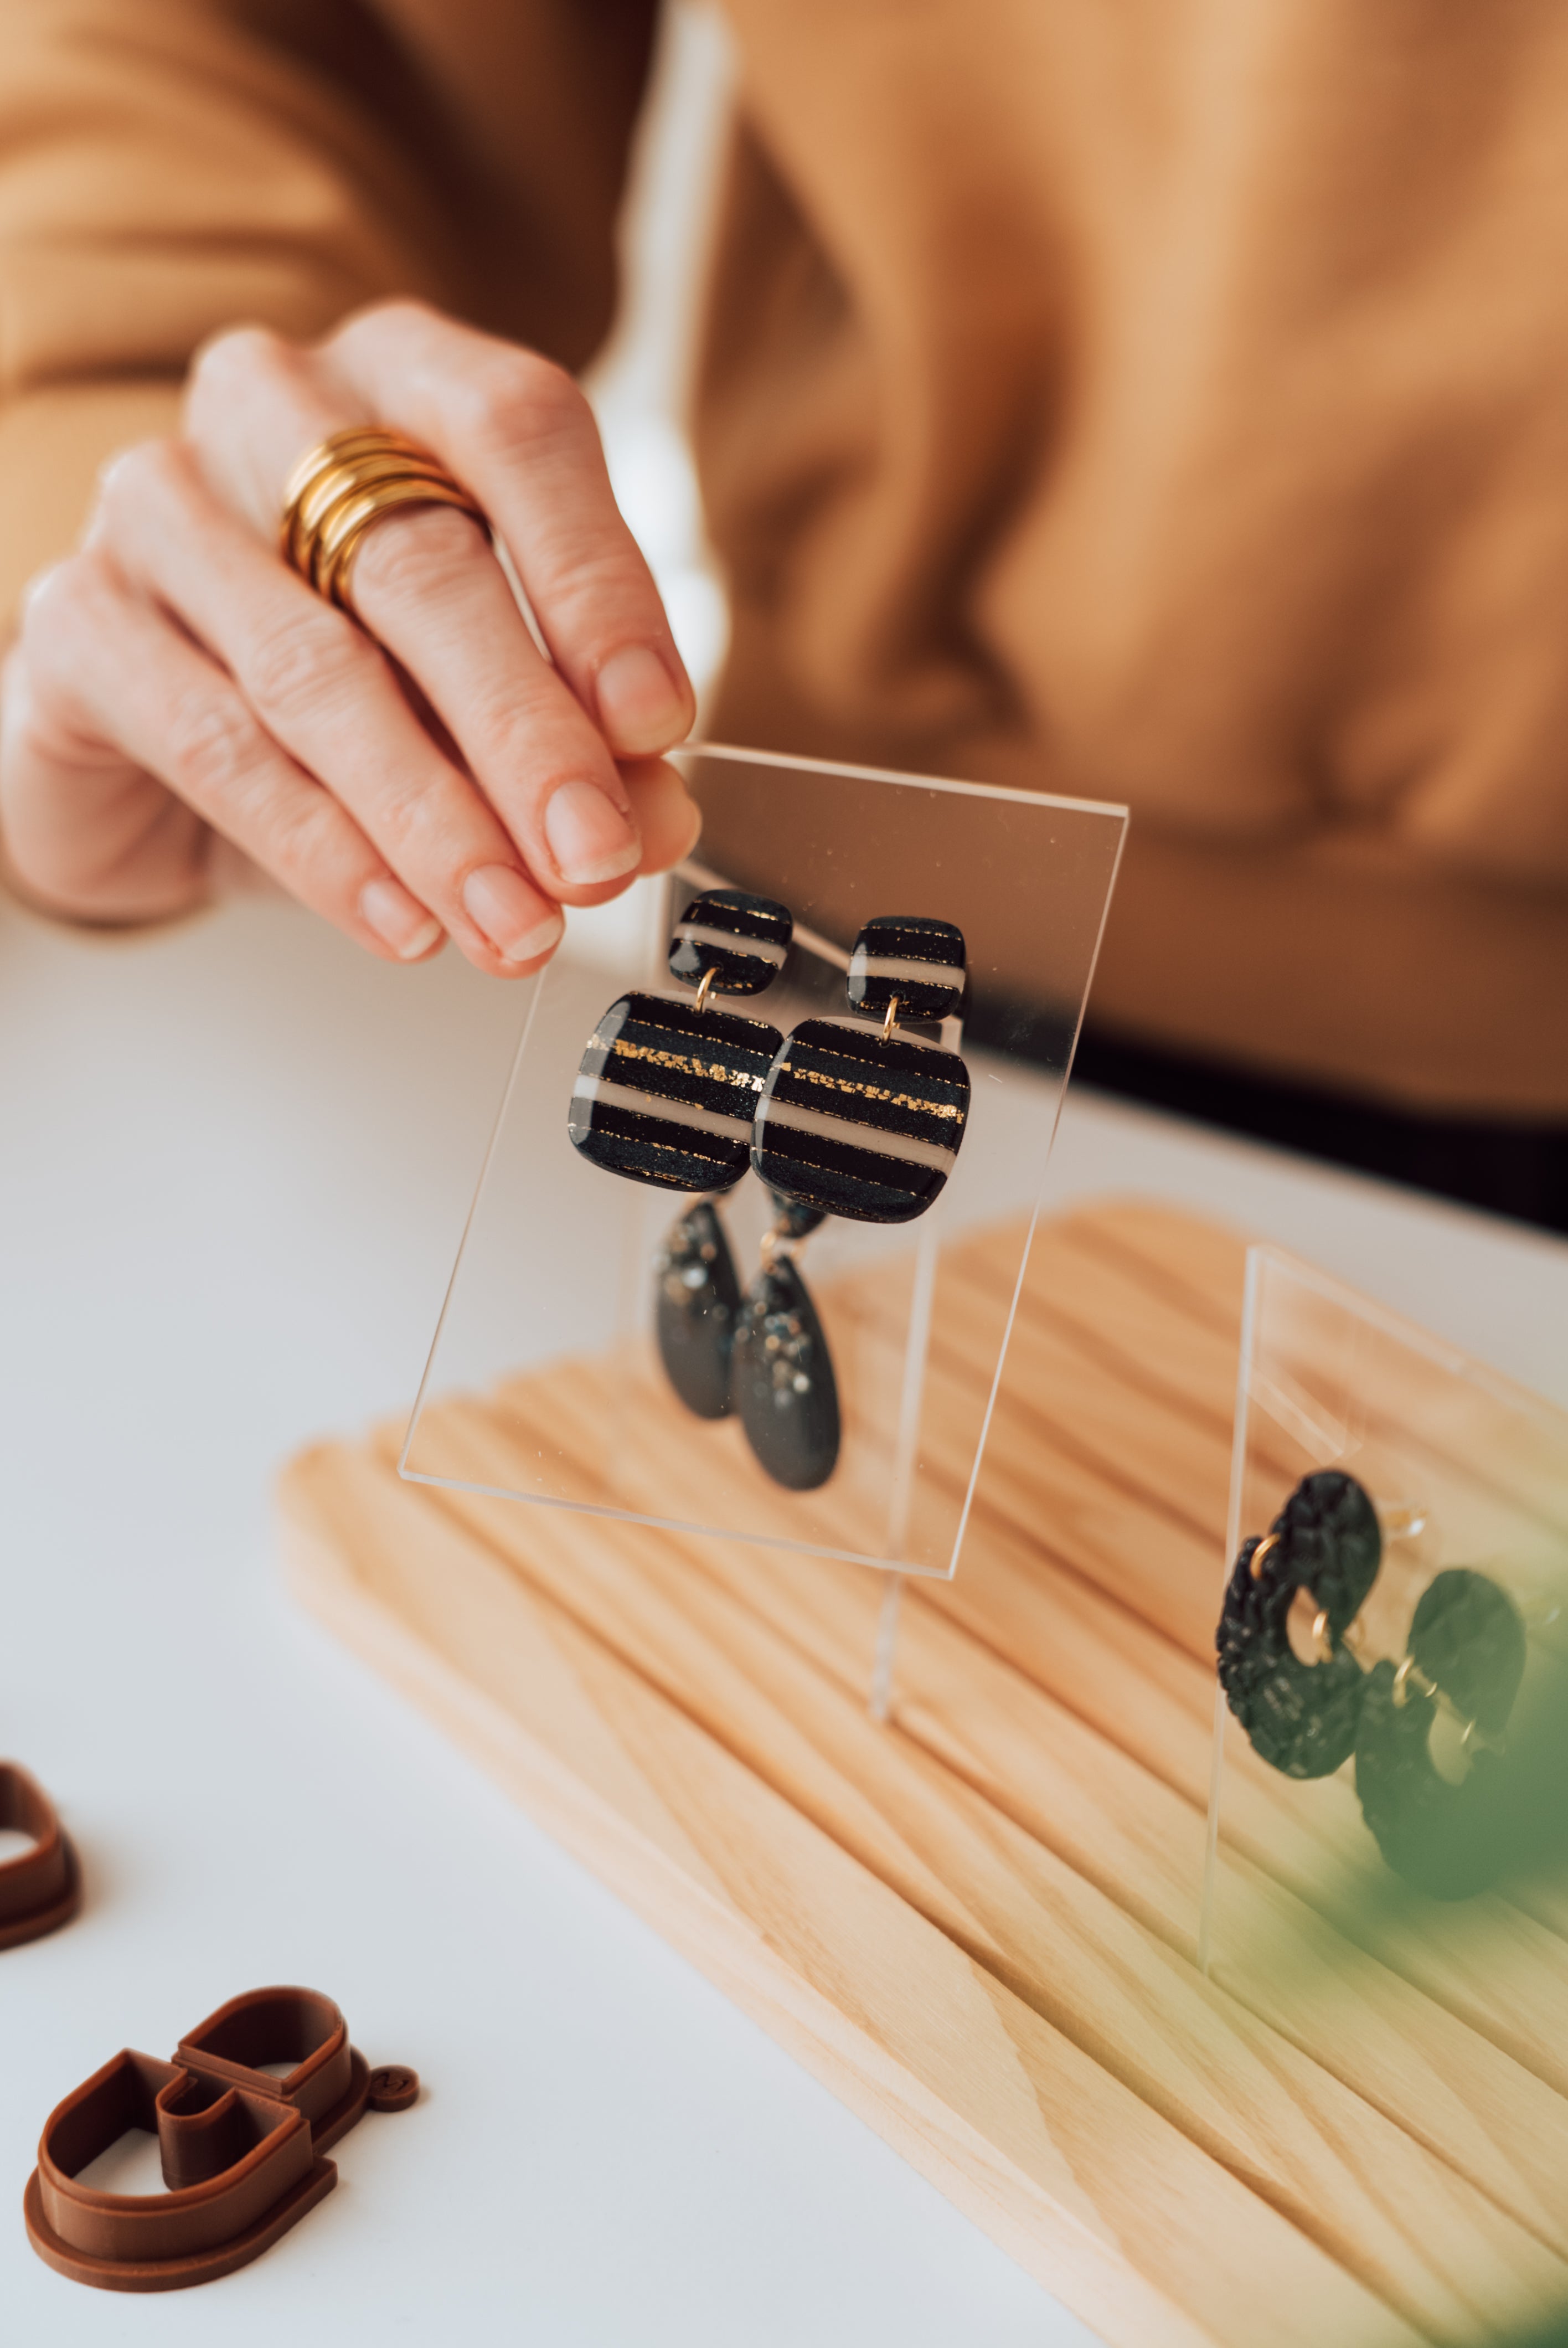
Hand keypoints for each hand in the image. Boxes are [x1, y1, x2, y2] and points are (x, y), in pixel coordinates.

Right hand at [0, 300, 699, 972]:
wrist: (153, 743)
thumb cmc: (345, 685)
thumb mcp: (480, 711)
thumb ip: (584, 748)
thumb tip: (657, 819)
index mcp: (404, 375)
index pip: (518, 435)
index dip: (598, 584)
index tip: (656, 723)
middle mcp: (275, 408)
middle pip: (421, 564)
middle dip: (525, 734)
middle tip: (591, 856)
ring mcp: (159, 505)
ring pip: (317, 669)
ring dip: (432, 817)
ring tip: (510, 920)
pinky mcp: (81, 622)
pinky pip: (217, 746)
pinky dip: (325, 851)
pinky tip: (403, 919)